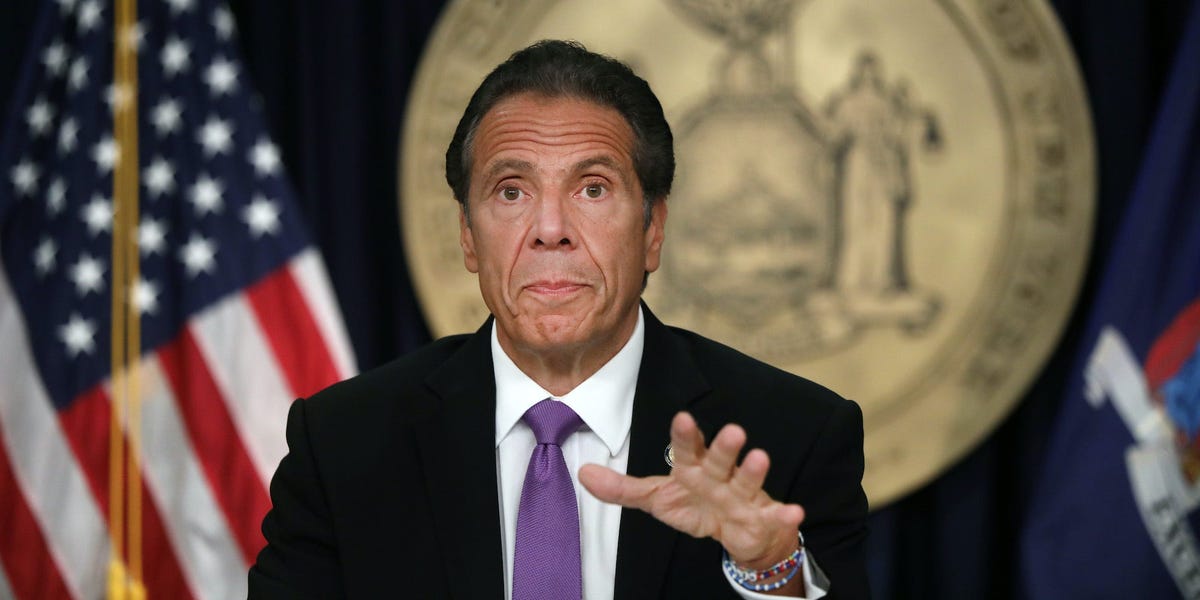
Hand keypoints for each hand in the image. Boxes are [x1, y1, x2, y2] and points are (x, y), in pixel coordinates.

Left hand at [578, 412, 803, 569]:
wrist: (736, 532)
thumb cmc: (695, 505)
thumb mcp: (656, 498)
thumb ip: (622, 488)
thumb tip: (582, 474)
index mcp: (693, 468)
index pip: (687, 448)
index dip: (685, 434)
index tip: (682, 417)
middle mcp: (720, 476)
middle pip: (721, 459)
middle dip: (724, 446)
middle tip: (731, 430)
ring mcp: (743, 495)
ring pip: (748, 480)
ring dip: (754, 469)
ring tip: (760, 456)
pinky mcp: (762, 518)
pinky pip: (775, 516)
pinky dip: (786, 514)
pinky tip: (794, 511)